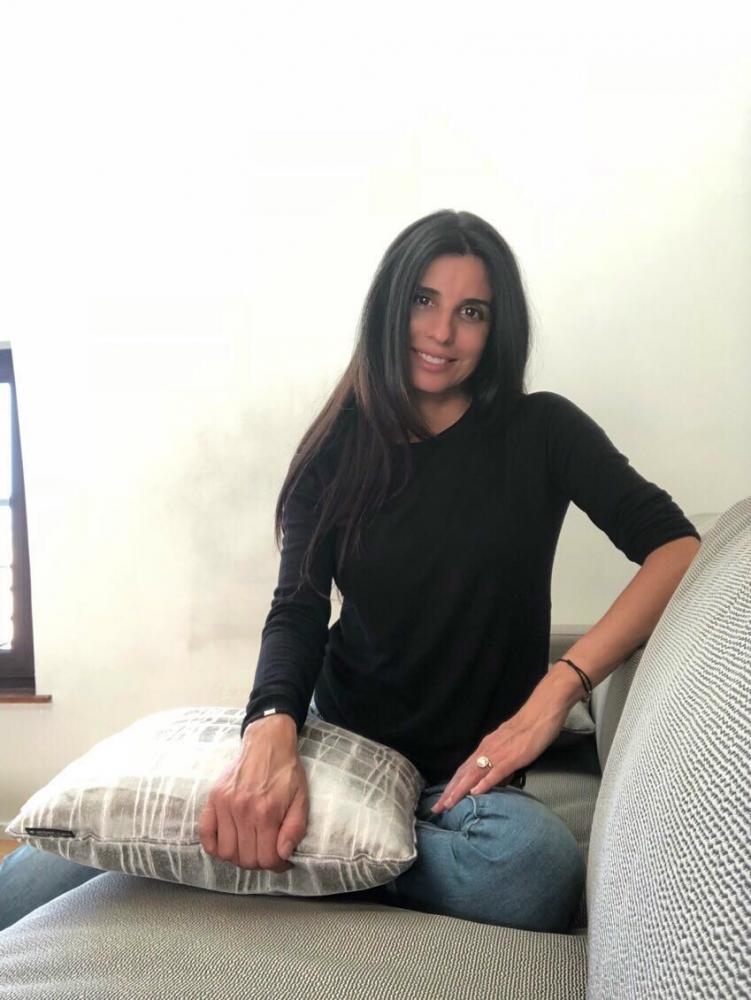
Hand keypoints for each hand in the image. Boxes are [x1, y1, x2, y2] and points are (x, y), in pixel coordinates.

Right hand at [198, 713, 307, 871]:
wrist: (268, 743)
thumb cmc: (286, 771)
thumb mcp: (301, 799)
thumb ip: (295, 828)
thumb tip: (283, 854)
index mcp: (267, 812)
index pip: (266, 858)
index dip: (276, 865)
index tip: (281, 861)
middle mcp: (243, 810)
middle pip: (245, 859)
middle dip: (259, 862)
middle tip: (266, 853)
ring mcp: (225, 805)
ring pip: (226, 852)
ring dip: (238, 856)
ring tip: (249, 847)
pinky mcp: (213, 799)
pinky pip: (205, 835)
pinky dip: (214, 847)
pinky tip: (227, 843)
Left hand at [430, 688, 570, 813]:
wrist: (541, 712)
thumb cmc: (528, 728)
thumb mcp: (508, 745)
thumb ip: (499, 760)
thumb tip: (494, 777)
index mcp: (485, 747)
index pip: (464, 769)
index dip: (453, 785)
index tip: (443, 799)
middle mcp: (487, 750)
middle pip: (464, 773)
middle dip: (450, 792)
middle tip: (437, 808)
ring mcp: (498, 753)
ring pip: (474, 774)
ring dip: (460, 790)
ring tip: (448, 804)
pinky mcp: (512, 757)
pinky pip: (495, 771)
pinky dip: (484, 783)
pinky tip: (475, 793)